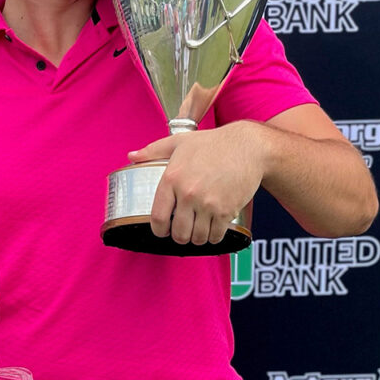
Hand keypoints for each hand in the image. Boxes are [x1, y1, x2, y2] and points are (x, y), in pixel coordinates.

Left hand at [128, 122, 265, 245]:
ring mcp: (208, 204)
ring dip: (198, 238)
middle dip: (180, 237)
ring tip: (199, 230)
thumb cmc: (212, 143)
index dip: (159, 231)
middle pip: (178, 233)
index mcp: (172, 178)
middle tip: (184, 232)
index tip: (163, 232)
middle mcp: (188, 193)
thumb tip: (131, 157)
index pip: (158, 218)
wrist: (248, 146)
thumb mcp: (179, 141)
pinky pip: (216, 236)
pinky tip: (214, 229)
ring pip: (197, 238)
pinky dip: (214, 237)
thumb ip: (153, 150)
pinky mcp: (226, 210)